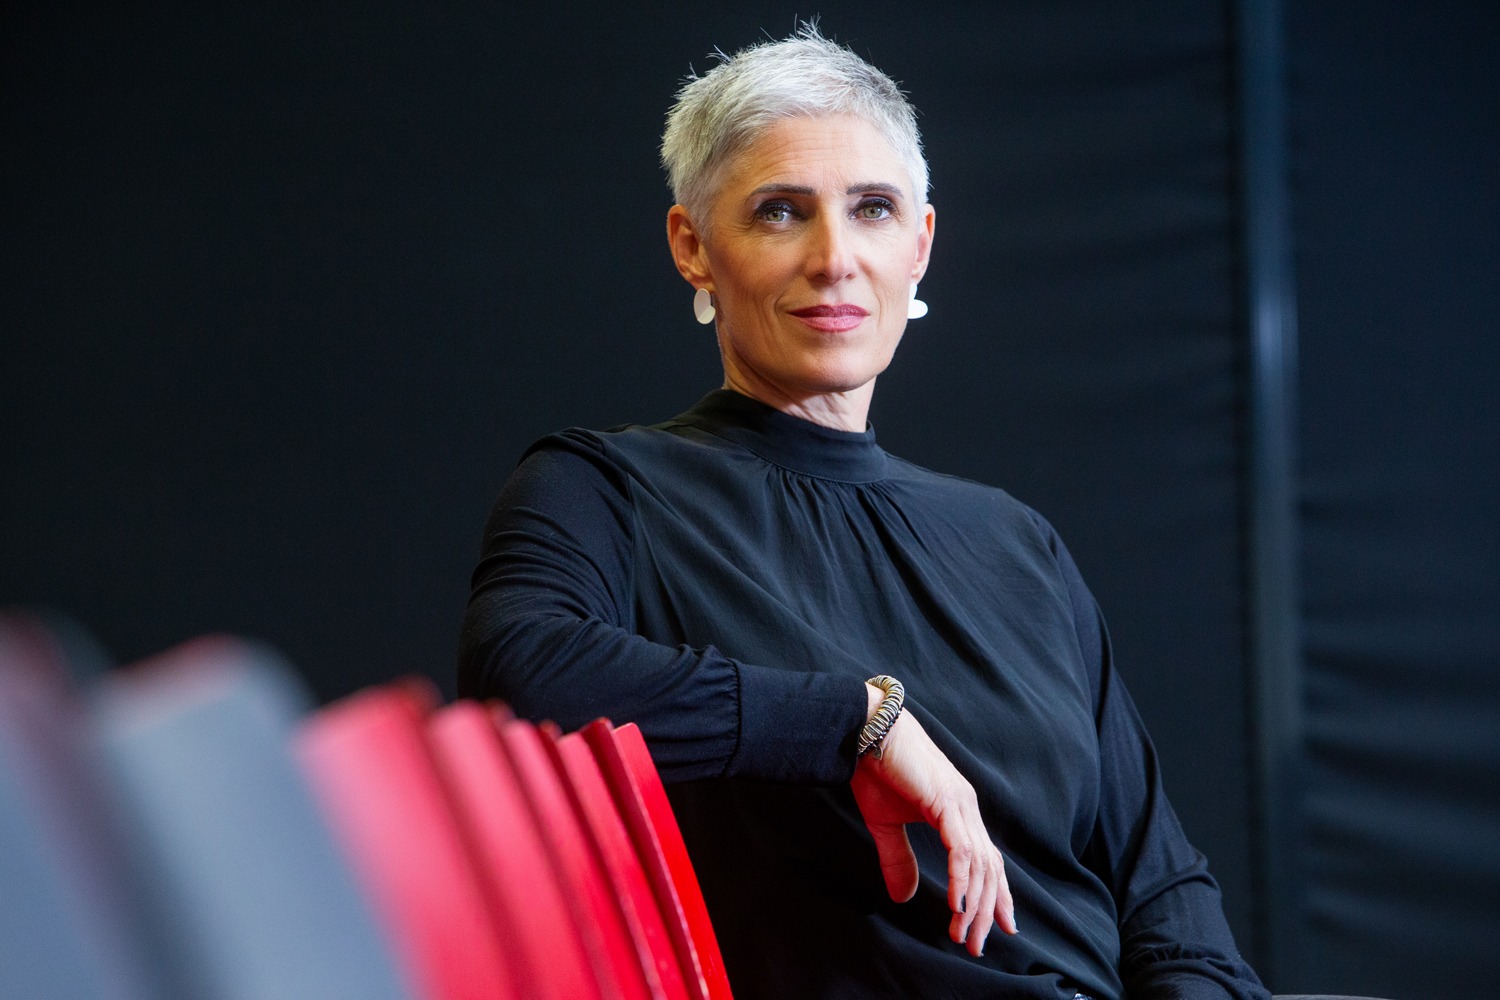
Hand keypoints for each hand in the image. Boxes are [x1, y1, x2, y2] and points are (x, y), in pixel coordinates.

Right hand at [850, 684, 1017, 955]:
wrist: (866, 730)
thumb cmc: (876, 769)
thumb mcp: (887, 825)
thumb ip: (898, 859)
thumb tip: (903, 897)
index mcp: (958, 811)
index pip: (987, 859)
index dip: (998, 894)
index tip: (1004, 925)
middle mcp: (967, 808)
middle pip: (990, 868)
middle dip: (988, 910)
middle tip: (978, 944)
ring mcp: (960, 804)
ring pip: (980, 864)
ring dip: (975, 904)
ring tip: (965, 934)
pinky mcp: (946, 802)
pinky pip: (961, 850)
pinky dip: (962, 881)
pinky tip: (958, 906)